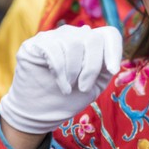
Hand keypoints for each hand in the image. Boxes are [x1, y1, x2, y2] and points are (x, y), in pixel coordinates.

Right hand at [0, 25, 122, 136]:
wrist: (40, 114)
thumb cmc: (70, 98)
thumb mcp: (95, 85)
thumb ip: (105, 68)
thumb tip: (109, 58)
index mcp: (91, 42)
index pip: (109, 34)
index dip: (114, 50)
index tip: (112, 70)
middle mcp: (73, 34)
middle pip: (93, 38)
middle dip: (92, 67)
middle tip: (84, 87)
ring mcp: (52, 36)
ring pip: (74, 43)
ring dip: (74, 70)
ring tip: (69, 87)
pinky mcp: (35, 43)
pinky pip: (54, 49)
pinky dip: (60, 71)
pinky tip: (60, 85)